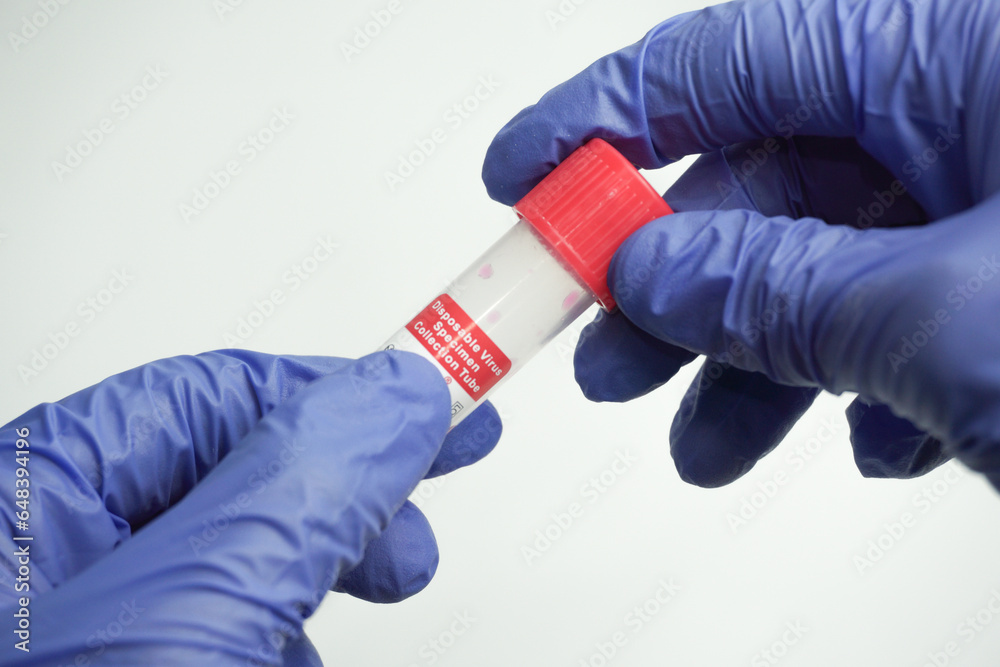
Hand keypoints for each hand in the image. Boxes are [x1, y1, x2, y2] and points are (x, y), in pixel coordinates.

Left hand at [0, 350, 500, 664]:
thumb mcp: (190, 616)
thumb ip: (290, 497)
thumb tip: (391, 395)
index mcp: (34, 501)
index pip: (216, 395)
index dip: (343, 387)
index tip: (441, 387)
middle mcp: (57, 556)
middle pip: (238, 470)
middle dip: (351, 476)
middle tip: (436, 477)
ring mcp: (92, 624)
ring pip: (241, 551)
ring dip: (330, 555)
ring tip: (390, 576)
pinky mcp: (131, 665)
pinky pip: (221, 619)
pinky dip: (287, 624)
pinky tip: (307, 649)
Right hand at [482, 0, 999, 488]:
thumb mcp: (943, 318)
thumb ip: (780, 291)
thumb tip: (650, 279)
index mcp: (957, 56)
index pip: (722, 62)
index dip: (599, 119)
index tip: (517, 179)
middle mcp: (976, 109)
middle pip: (767, 179)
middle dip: (677, 286)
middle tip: (608, 360)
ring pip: (833, 263)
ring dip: (760, 361)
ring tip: (707, 447)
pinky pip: (908, 310)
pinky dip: (866, 379)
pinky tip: (874, 440)